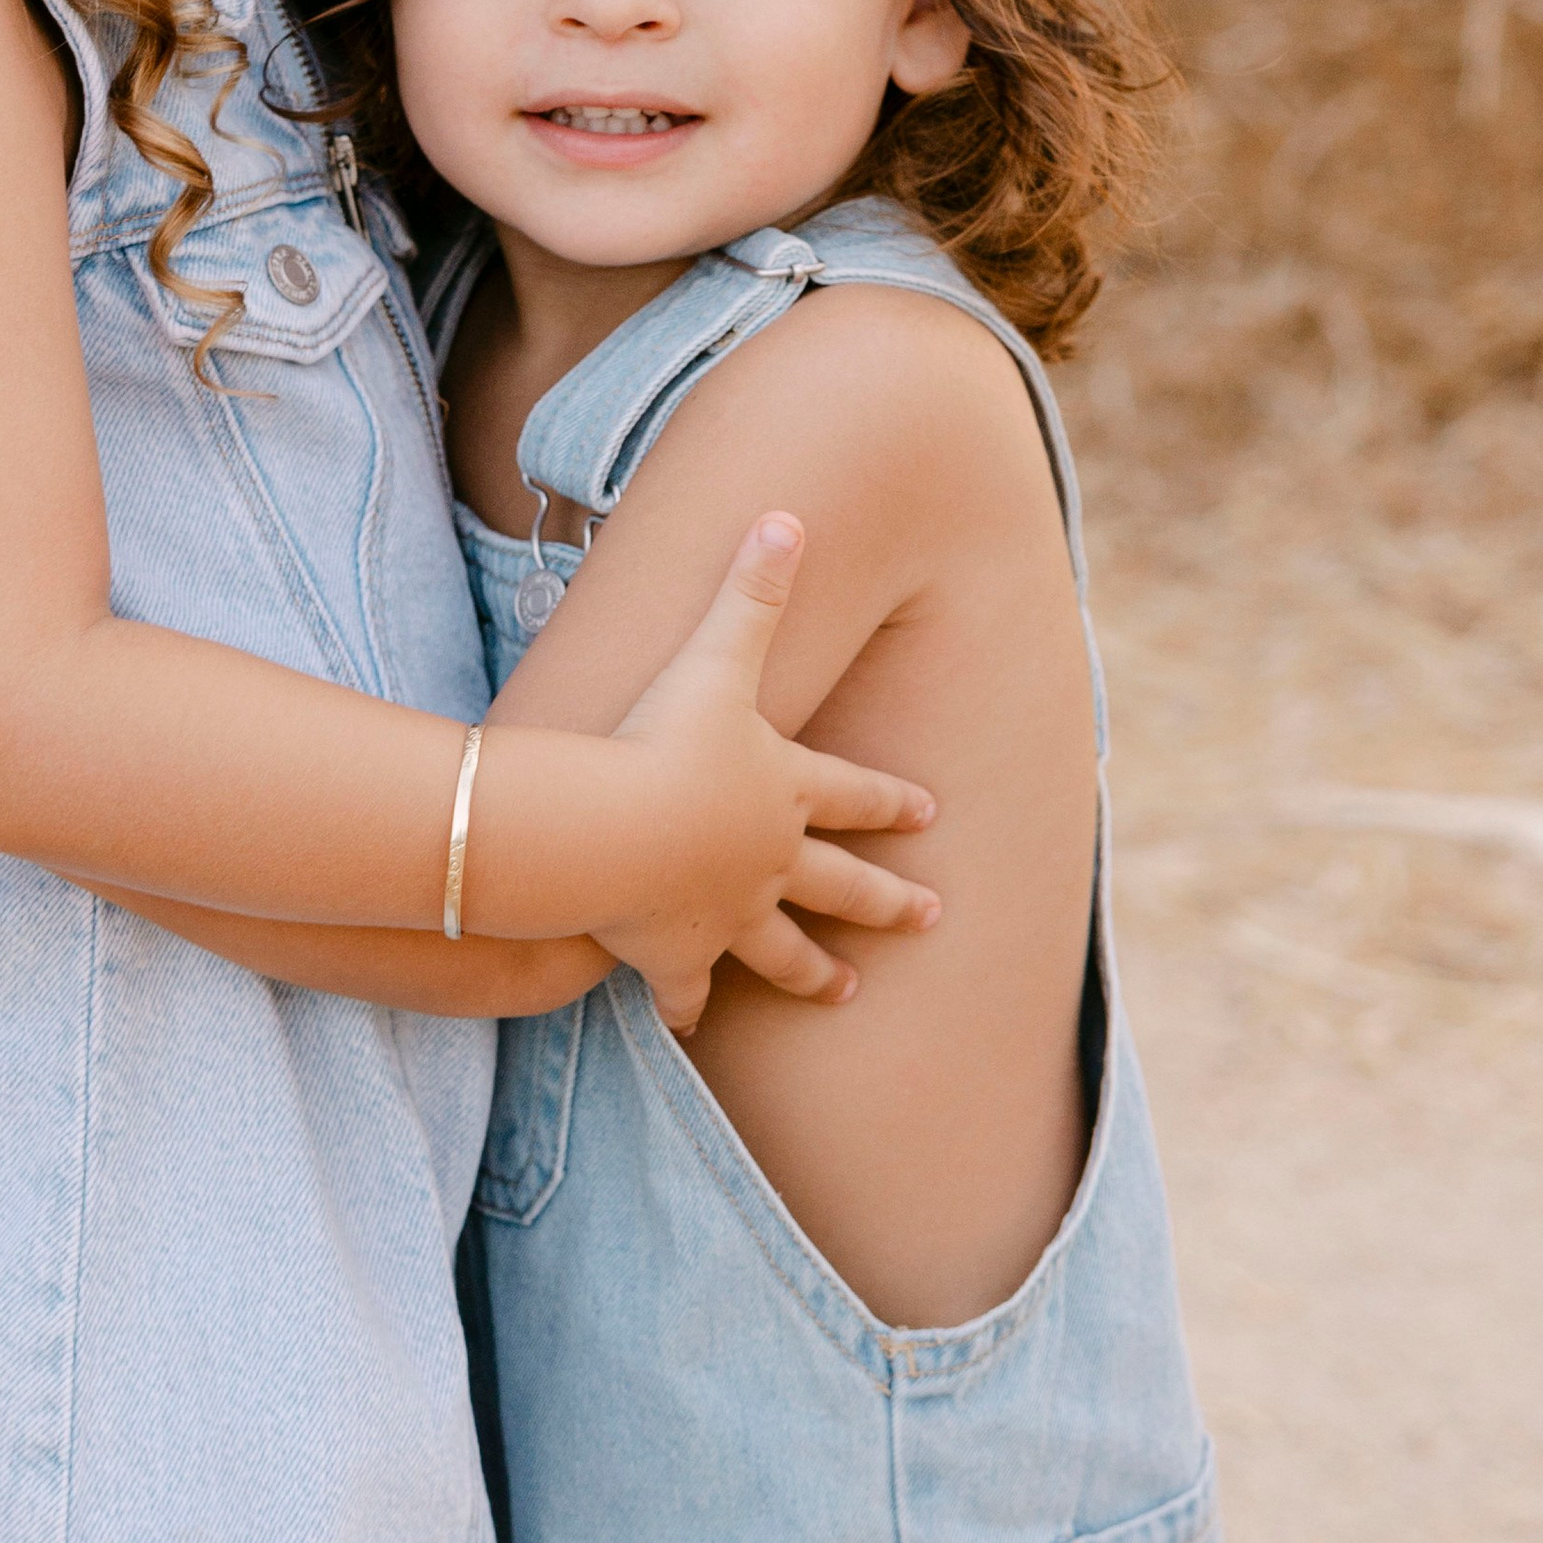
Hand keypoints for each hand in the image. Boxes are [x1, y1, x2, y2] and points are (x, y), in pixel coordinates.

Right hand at [595, 516, 938, 1034]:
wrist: (611, 828)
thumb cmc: (663, 736)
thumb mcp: (713, 653)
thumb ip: (749, 589)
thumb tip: (785, 517)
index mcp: (785, 790)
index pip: (856, 795)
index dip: (893, 802)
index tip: (931, 816)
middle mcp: (771, 861)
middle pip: (843, 885)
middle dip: (887, 902)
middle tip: (930, 918)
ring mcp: (728, 915)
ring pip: (783, 951)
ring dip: (814, 971)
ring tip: (843, 990)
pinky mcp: (674, 955)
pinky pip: (685, 988)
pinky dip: (687, 1007)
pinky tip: (688, 1025)